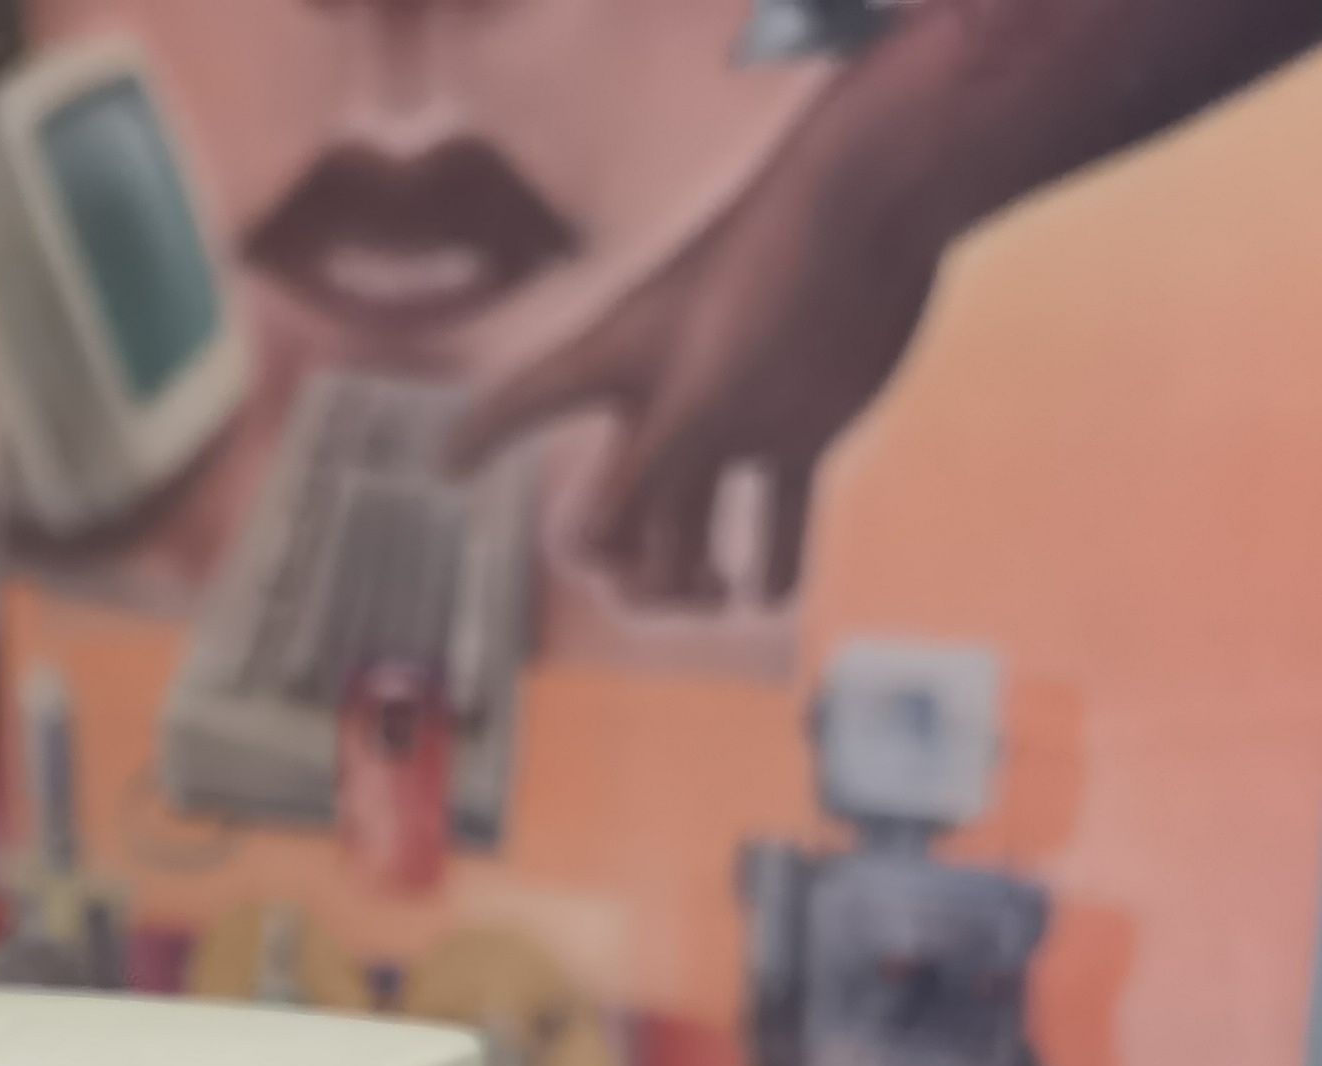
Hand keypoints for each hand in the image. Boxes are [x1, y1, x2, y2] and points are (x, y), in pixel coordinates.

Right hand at [452, 123, 945, 608]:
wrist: (873, 212)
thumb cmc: (765, 284)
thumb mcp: (696, 393)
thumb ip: (644, 474)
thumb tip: (587, 545)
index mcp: (609, 371)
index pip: (520, 405)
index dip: (479, 437)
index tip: (447, 468)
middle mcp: (657, 399)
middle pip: (615, 507)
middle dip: (631, 568)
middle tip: (677, 590)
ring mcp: (726, 414)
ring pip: (689, 518)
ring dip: (696, 573)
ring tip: (726, 596)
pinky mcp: (794, 420)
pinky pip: (773, 505)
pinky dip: (775, 554)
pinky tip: (772, 595)